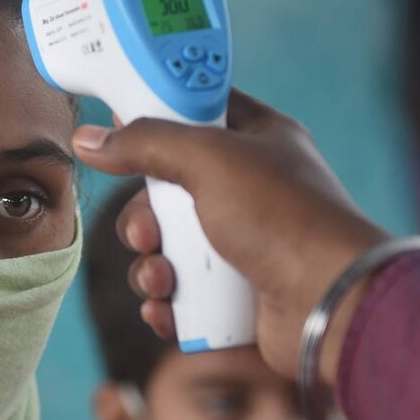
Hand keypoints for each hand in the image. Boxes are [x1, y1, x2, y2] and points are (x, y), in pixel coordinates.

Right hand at [73, 90, 387, 385]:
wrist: (331, 304)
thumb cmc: (284, 218)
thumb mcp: (208, 160)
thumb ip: (145, 142)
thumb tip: (88, 138)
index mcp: (258, 140)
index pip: (198, 110)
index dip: (158, 113)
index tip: (121, 124)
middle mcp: (250, 189)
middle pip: (169, 189)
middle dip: (145, 217)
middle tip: (148, 232)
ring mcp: (245, 243)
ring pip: (170, 246)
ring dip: (151, 265)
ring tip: (163, 280)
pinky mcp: (239, 294)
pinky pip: (182, 293)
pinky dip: (166, 302)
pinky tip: (166, 309)